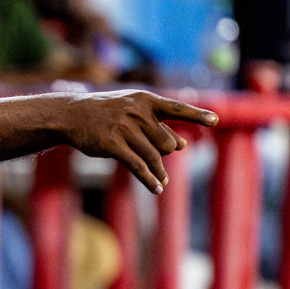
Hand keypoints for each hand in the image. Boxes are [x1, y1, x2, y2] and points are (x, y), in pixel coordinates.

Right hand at [58, 91, 217, 193]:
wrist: (73, 115)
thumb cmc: (108, 113)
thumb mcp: (133, 113)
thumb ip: (159, 127)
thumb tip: (183, 145)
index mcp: (146, 100)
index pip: (177, 108)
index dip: (197, 115)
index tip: (216, 121)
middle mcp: (137, 111)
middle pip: (165, 142)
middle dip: (165, 154)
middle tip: (160, 165)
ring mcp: (123, 127)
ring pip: (153, 157)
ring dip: (160, 173)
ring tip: (162, 182)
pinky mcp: (112, 144)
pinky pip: (138, 166)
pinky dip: (149, 180)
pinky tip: (156, 189)